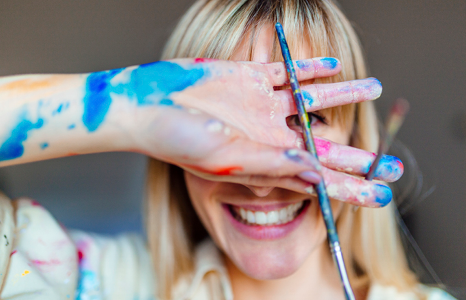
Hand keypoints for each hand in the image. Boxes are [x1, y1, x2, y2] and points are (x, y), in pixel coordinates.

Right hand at [130, 58, 397, 207]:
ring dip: (342, 96)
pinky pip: (287, 71)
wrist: (147, 107)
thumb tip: (316, 174)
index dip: (348, 187)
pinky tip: (334, 63)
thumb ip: (271, 164)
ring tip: (374, 87)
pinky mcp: (250, 77)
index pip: (316, 177)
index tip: (381, 194)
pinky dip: (310, 66)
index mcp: (264, 159)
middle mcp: (267, 134)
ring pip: (311, 101)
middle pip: (322, 144)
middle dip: (355, 153)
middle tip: (389, 160)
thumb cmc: (178, 140)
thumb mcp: (227, 156)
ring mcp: (261, 104)